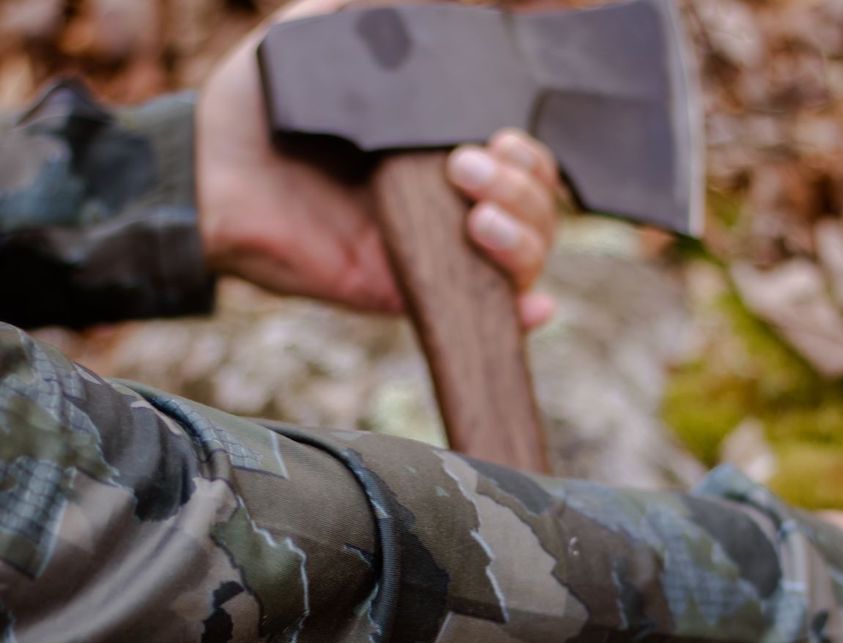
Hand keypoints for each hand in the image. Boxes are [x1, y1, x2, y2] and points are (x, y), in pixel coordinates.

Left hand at [196, 0, 558, 329]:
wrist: (206, 178)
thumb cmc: (255, 114)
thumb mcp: (312, 46)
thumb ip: (359, 19)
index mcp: (437, 153)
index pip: (520, 162)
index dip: (531, 156)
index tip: (500, 134)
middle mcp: (445, 206)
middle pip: (536, 211)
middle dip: (525, 190)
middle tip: (467, 167)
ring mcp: (432, 254)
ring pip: (524, 258)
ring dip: (522, 236)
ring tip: (475, 215)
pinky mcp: (407, 294)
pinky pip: (482, 314)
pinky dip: (521, 314)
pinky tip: (533, 306)